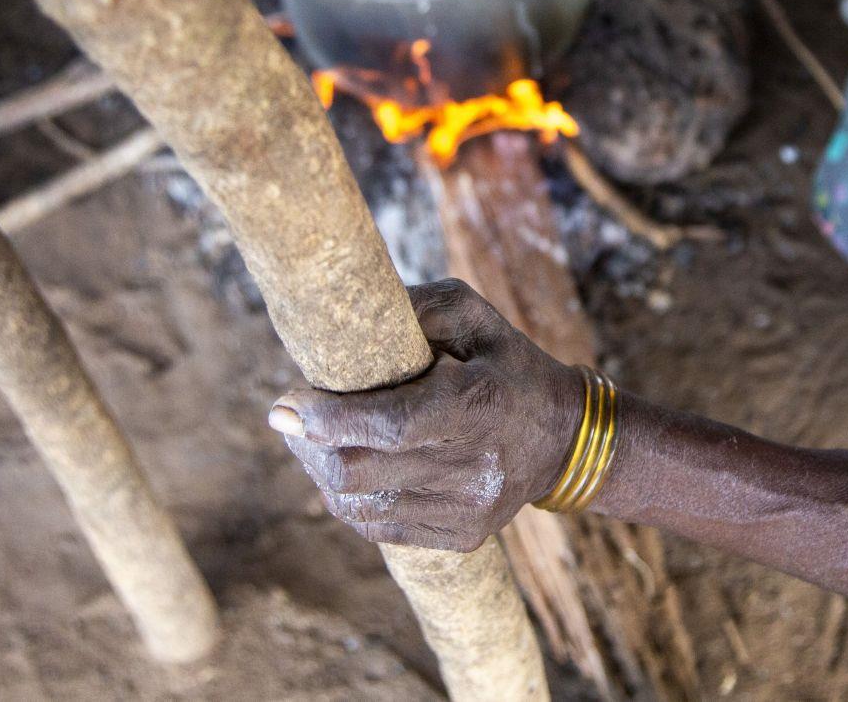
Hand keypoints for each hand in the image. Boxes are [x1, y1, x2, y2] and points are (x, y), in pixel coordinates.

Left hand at [267, 279, 580, 551]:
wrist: (565, 437)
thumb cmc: (504, 363)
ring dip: (322, 471)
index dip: (327, 420)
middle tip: (291, 417)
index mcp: (476, 405)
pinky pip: (378, 529)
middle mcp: (474, 467)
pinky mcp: (462, 537)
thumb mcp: (472, 315)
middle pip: (358, 472)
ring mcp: (468, 510)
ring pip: (359, 506)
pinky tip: (349, 467)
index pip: (390, 425)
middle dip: (309, 445)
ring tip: (316, 440)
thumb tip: (342, 318)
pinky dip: (350, 499)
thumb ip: (413, 309)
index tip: (282, 406)